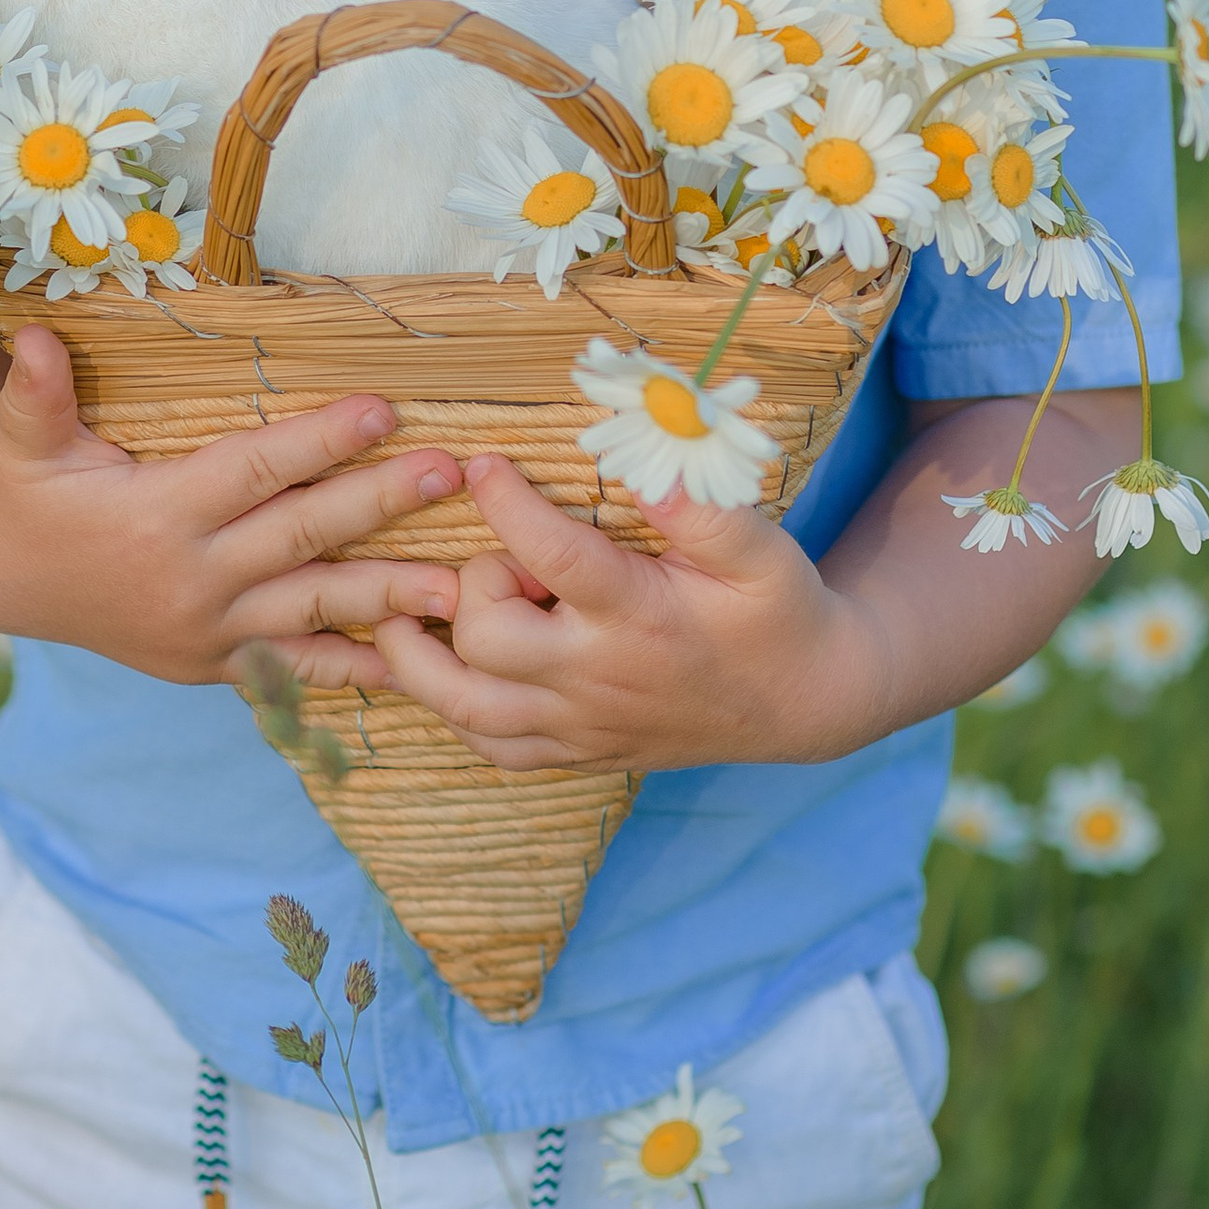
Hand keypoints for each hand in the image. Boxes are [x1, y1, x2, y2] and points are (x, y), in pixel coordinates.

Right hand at [0, 323, 464, 689]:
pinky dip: (355, 671)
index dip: (319, 441)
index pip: (254, 471)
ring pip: (314, 612)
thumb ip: (37, 394)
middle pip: (302, 538)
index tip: (383, 409)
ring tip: (459, 589)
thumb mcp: (21, 444)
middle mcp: (190, 581)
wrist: (1, 582)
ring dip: (389, 598)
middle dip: (381, 504)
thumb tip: (37, 338)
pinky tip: (415, 666)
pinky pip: (296, 670)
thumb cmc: (23, 493)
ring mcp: (208, 633)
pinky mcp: (215, 665)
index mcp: (156, 516)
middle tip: (452, 474)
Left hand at [364, 452, 886, 772]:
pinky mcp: (579, 751)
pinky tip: (449, 668)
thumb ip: (703, 508)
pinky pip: (493, 748)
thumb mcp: (761, 551)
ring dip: (424, 660)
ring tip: (404, 611)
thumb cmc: (777, 612)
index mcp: (639, 619)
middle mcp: (597, 679)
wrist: (804, 700)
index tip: (483, 463)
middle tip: (504, 558)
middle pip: (486, 640)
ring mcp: (582, 724)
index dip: (505, 503)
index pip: (551, 556)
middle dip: (474, 584)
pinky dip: (456, 711)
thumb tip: (649, 456)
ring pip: (468, 708)